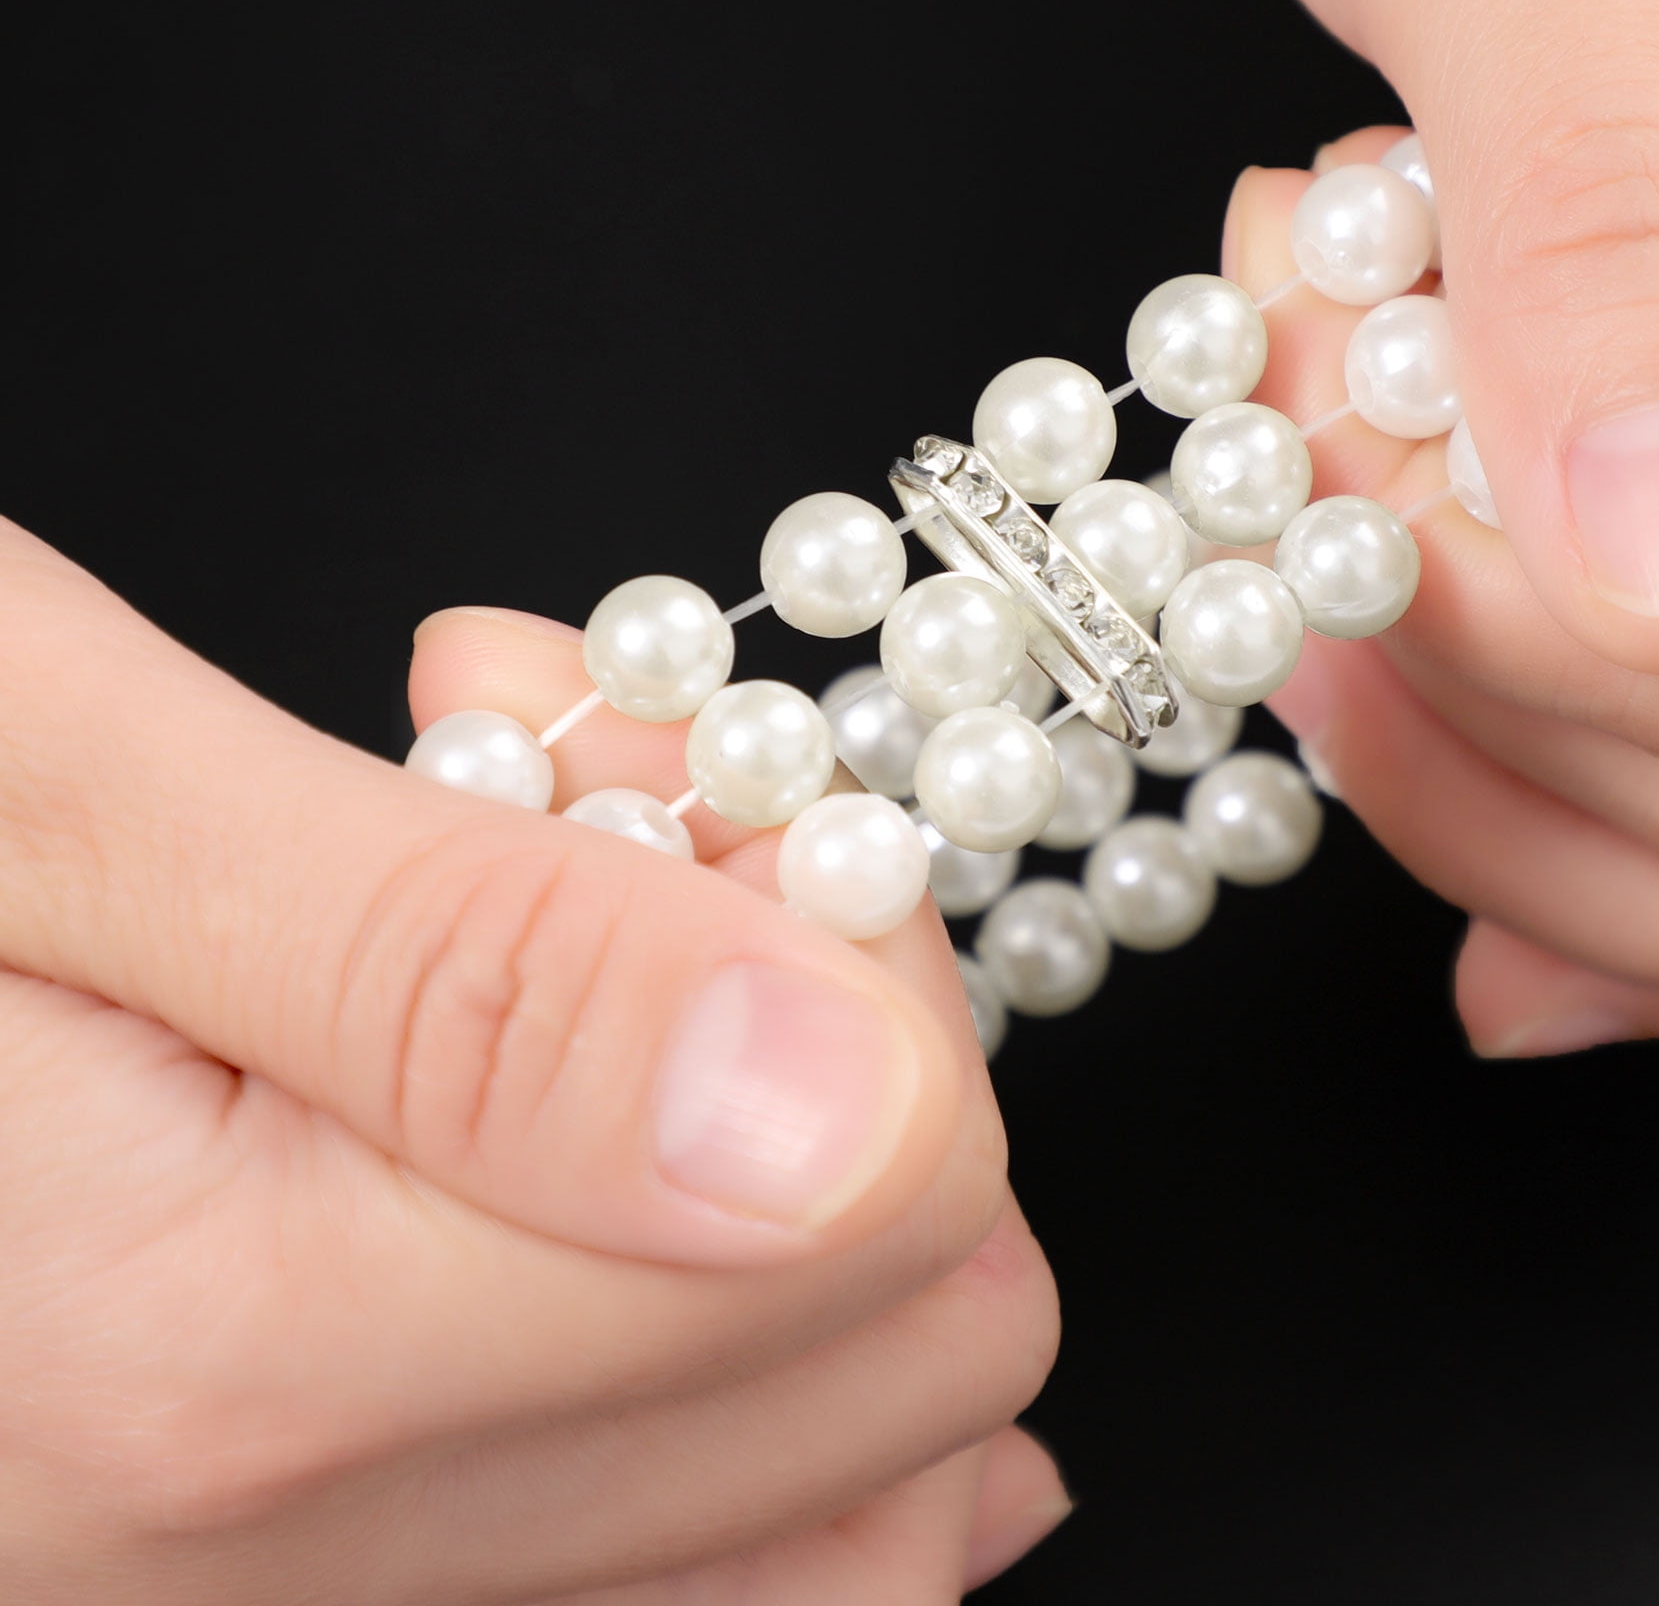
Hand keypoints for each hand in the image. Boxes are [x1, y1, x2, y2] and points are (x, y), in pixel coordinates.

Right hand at [0, 523, 1062, 1601]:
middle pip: (910, 1350)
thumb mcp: (42, 794)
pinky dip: (747, 1373)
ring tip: (592, 1000)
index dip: (852, 943)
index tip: (685, 801)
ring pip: (854, 1506)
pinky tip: (632, 1191)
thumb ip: (462, 969)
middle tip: (629, 865)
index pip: (889, 1200)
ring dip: (806, 1205)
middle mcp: (259, 1593)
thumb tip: (844, 1113)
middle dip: (847, 1054)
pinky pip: (702, 1597)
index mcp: (224, 1361)